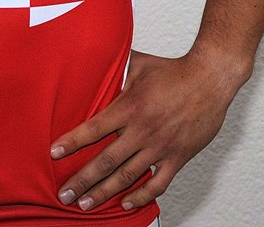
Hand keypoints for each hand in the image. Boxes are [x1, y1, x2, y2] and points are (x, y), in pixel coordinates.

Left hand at [50, 49, 241, 211]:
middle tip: (64, 194)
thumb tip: (95, 58)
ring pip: (127, 176)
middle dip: (82, 179)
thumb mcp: (139, 63)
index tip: (54, 153)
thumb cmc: (173, 70)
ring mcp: (160, 147)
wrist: (209, 80)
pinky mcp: (177, 157)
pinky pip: (157, 184)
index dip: (72, 142)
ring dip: (104, 193)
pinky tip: (125, 203)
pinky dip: (140, 196)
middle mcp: (142, 130)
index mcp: (130, 107)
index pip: (93, 128)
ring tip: (86, 204)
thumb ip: (116, 68)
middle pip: (105, 161)